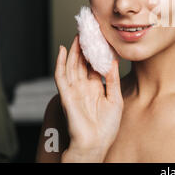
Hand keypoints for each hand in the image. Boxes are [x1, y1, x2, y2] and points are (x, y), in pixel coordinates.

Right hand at [54, 34, 123, 160]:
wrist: (96, 145)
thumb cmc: (106, 127)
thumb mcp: (115, 99)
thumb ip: (113, 80)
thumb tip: (114, 61)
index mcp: (96, 87)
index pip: (94, 64)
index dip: (97, 51)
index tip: (101, 36)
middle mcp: (84, 86)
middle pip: (82, 61)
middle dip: (84, 46)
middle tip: (88, 29)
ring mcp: (74, 90)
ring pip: (72, 65)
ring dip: (73, 49)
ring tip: (77, 34)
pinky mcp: (67, 95)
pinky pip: (61, 76)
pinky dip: (60, 63)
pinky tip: (61, 50)